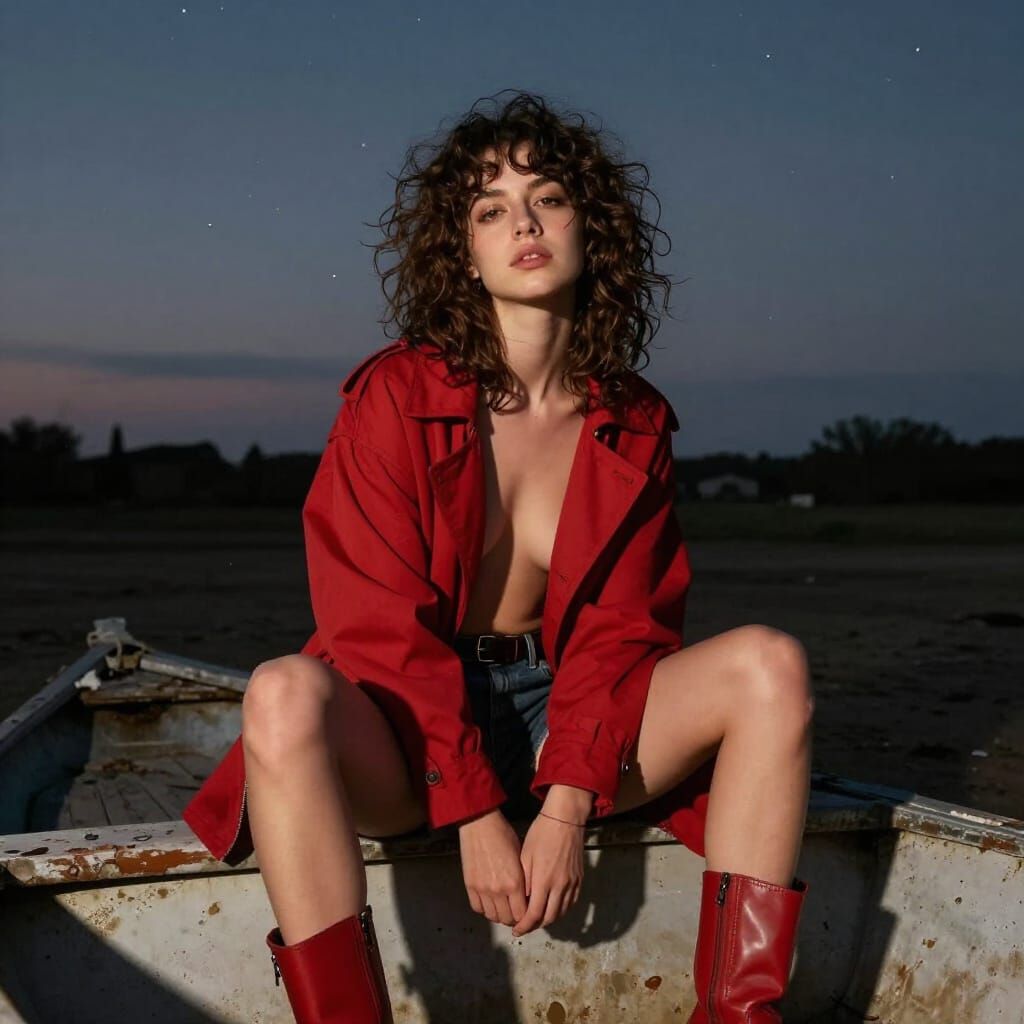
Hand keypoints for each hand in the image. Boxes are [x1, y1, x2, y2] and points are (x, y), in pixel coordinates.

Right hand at [458, 809, 527, 927]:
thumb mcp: (520, 857)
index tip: (527, 912)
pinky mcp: (470, 886)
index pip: (522, 913)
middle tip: (515, 912)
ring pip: (492, 916)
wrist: (480, 824)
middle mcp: (499, 890)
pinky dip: (485, 909)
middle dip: (513, 918)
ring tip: (503, 908)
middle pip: (507, 918)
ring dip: (499, 915)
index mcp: (515, 882)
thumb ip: (524, 879)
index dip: (526, 916)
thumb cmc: (503, 835)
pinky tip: (490, 902)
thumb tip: (526, 895)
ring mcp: (482, 889)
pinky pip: (478, 908)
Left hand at [512, 811, 584, 936]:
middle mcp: (561, 885)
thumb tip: (521, 902)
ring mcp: (572, 883)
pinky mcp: (580, 879)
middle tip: (525, 926)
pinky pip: (571, 903)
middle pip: (549, 918)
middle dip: (535, 926)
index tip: (516, 930)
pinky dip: (561, 910)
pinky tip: (552, 908)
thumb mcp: (525, 856)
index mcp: (544, 880)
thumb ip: (524, 882)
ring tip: (536, 919)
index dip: (524, 926)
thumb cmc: (541, 833)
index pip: (534, 914)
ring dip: (548, 919)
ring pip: (561, 912)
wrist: (565, 819)